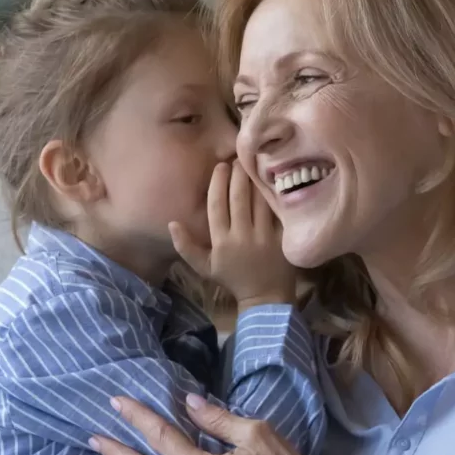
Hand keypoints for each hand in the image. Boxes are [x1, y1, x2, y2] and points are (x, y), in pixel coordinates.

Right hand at [170, 162, 295, 310]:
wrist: (265, 296)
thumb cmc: (233, 278)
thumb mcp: (204, 267)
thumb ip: (186, 246)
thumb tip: (172, 223)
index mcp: (221, 241)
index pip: (217, 206)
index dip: (217, 183)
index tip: (220, 167)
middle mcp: (242, 235)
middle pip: (238, 198)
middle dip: (237, 175)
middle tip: (238, 158)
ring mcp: (264, 236)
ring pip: (259, 200)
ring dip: (255, 179)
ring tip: (254, 163)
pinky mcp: (282, 237)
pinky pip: (277, 211)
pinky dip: (274, 194)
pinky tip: (272, 180)